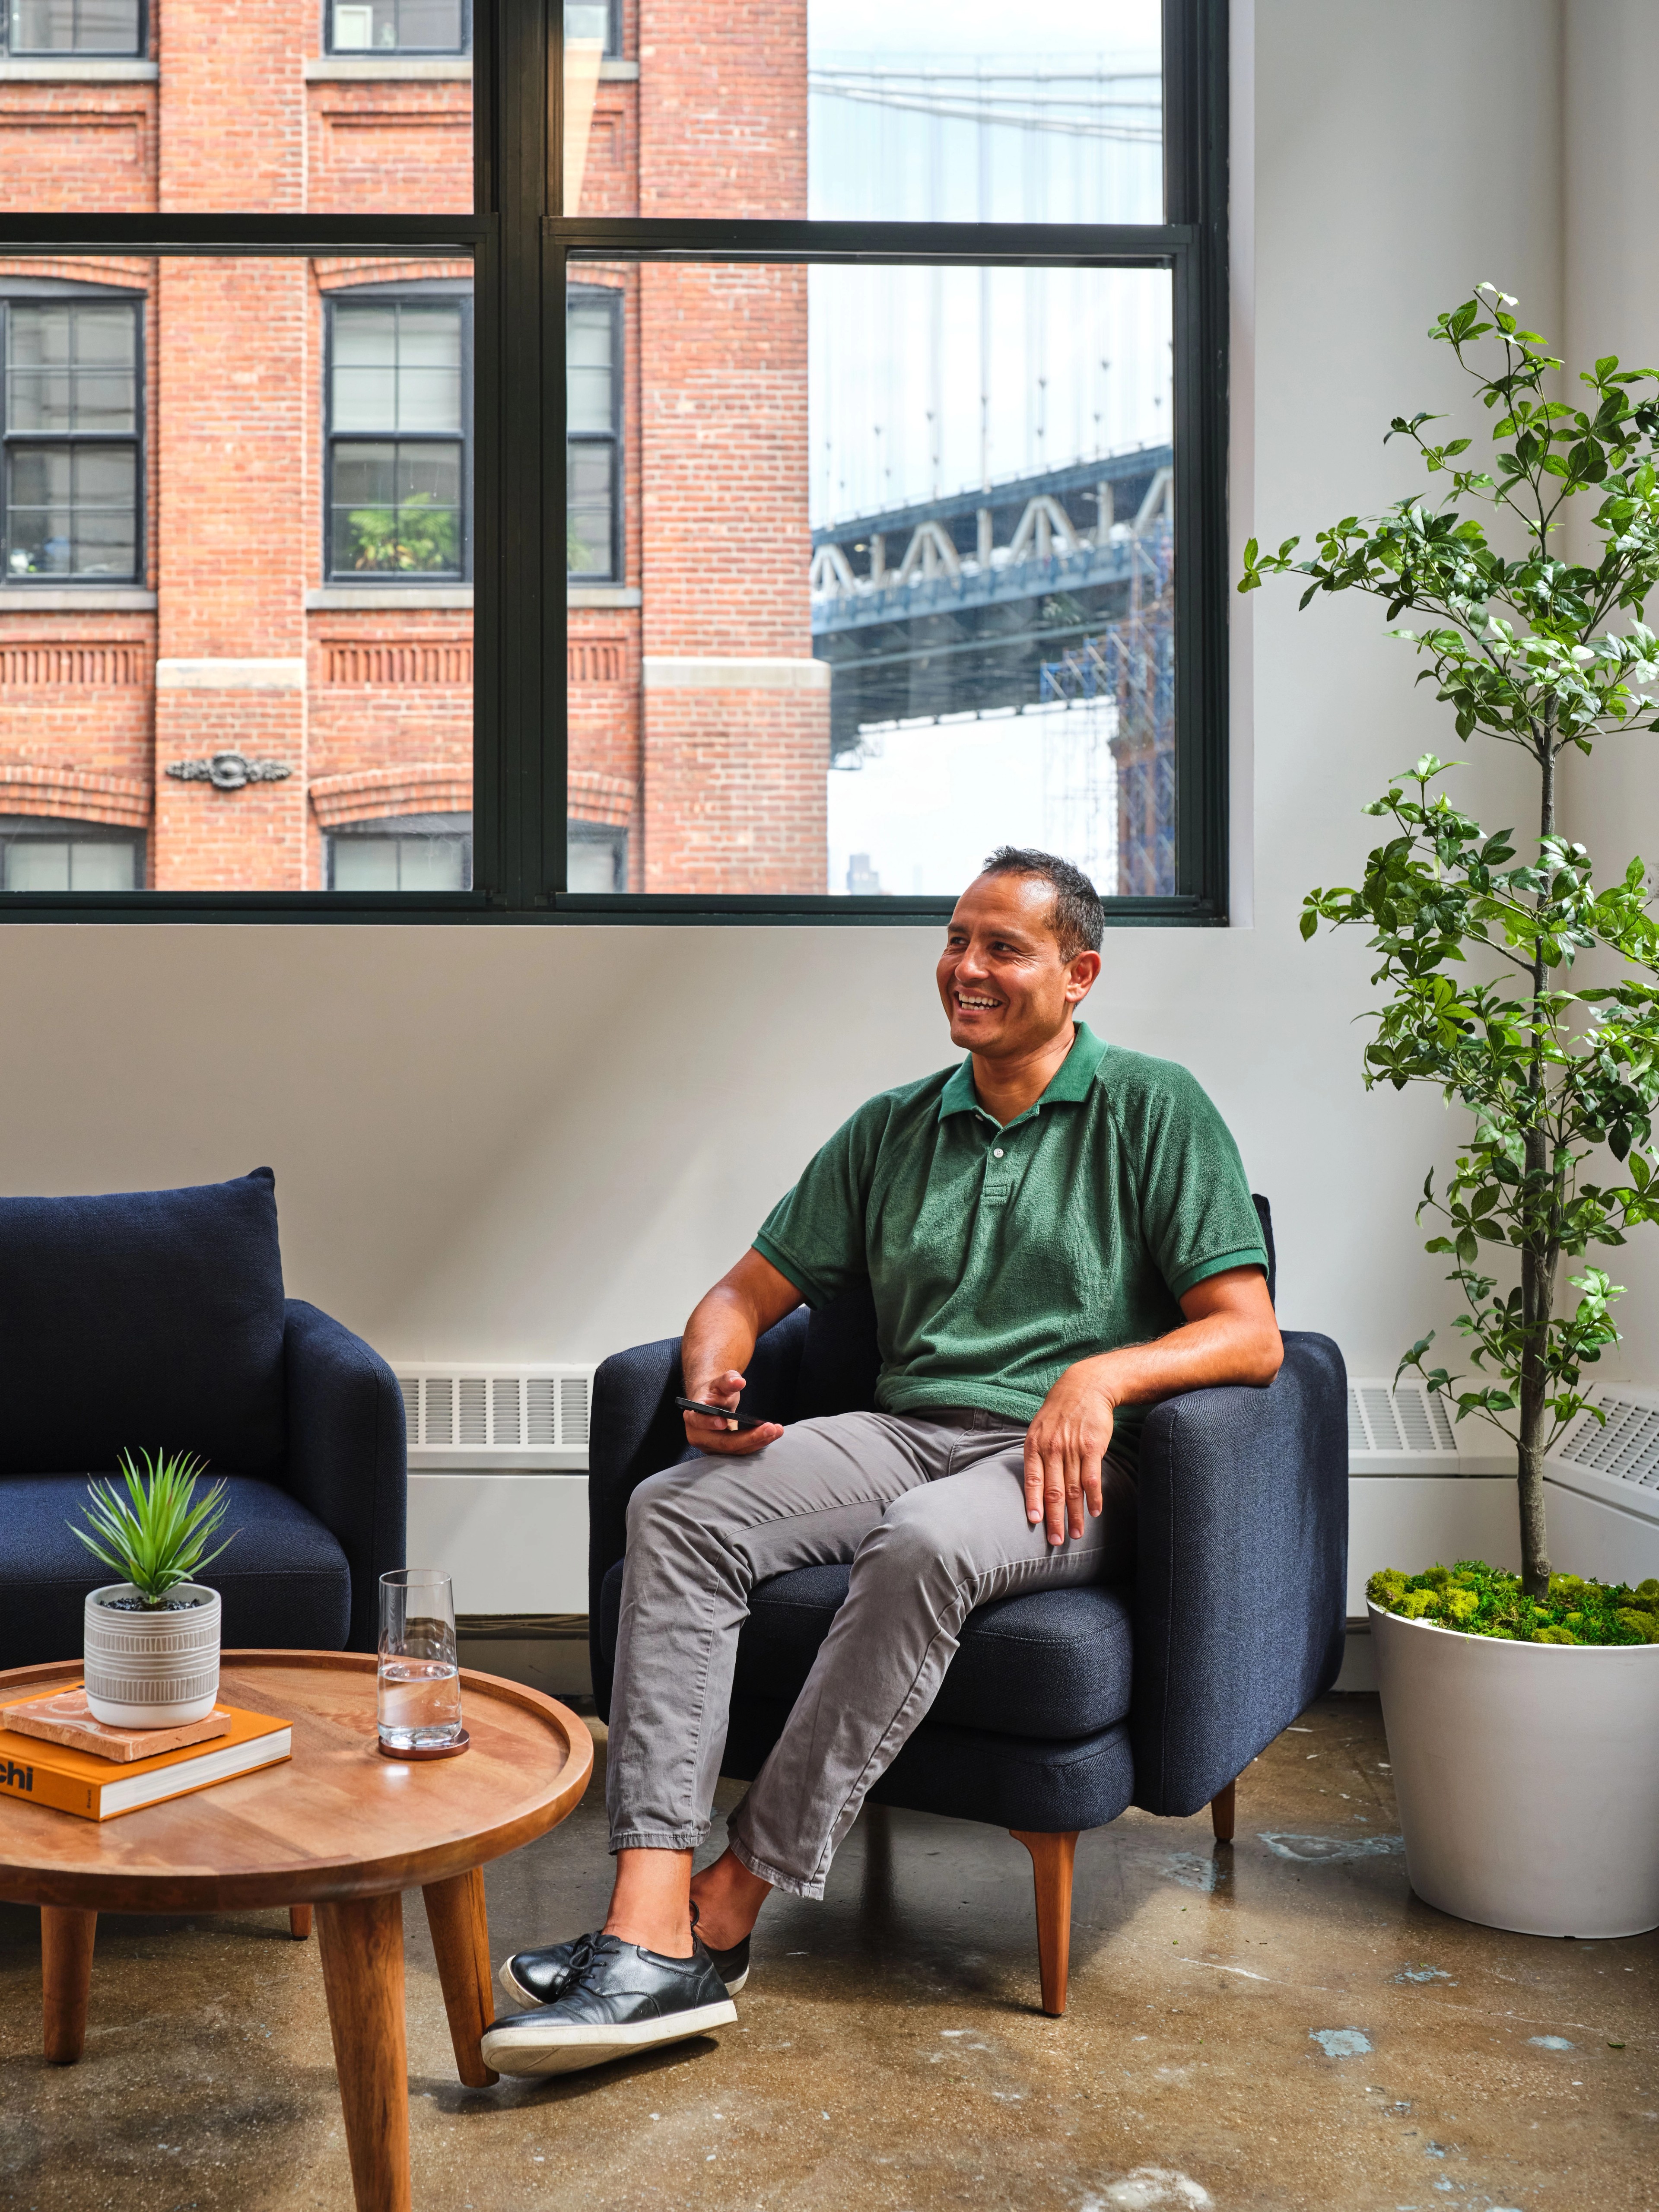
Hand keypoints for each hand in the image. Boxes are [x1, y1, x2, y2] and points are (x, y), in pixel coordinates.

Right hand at [683, 1369, 782, 1456]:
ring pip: (736, 1449)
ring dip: (759, 1442)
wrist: (713, 1403)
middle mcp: (699, 1436)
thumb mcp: (720, 1382)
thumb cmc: (715, 1392)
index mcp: (693, 1416)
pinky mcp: (723, 1451)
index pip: (698, 1421)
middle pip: (724, 1442)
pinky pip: (741, 1451)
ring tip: (777, 1430)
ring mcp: (711, 1447)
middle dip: (750, 1437)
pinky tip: (772, 1435)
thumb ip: (728, 1380)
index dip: (709, 1423)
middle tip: (771, 1428)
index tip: (724, 1421)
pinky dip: (758, 1443)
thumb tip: (739, 1381)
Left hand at [1023, 1361, 1115, 1544]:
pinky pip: (1092, 1479)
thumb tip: (1033, 1484)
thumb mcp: (1039, 1428)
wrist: (1085, 1386)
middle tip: (1056, 1540)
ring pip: (1073, 1489)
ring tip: (1077, 1534)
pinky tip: (1095, 1512)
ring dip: (1075, 1514)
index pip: (1032, 1480)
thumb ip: (1036, 1454)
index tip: (1035, 1522)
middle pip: (1053, 1491)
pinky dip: (1094, 1498)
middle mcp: (1052, 1449)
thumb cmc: (1060, 1411)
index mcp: (1034, 1445)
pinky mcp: (1092, 1448)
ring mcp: (1072, 1449)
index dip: (1034, 1502)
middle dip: (1054, 1518)